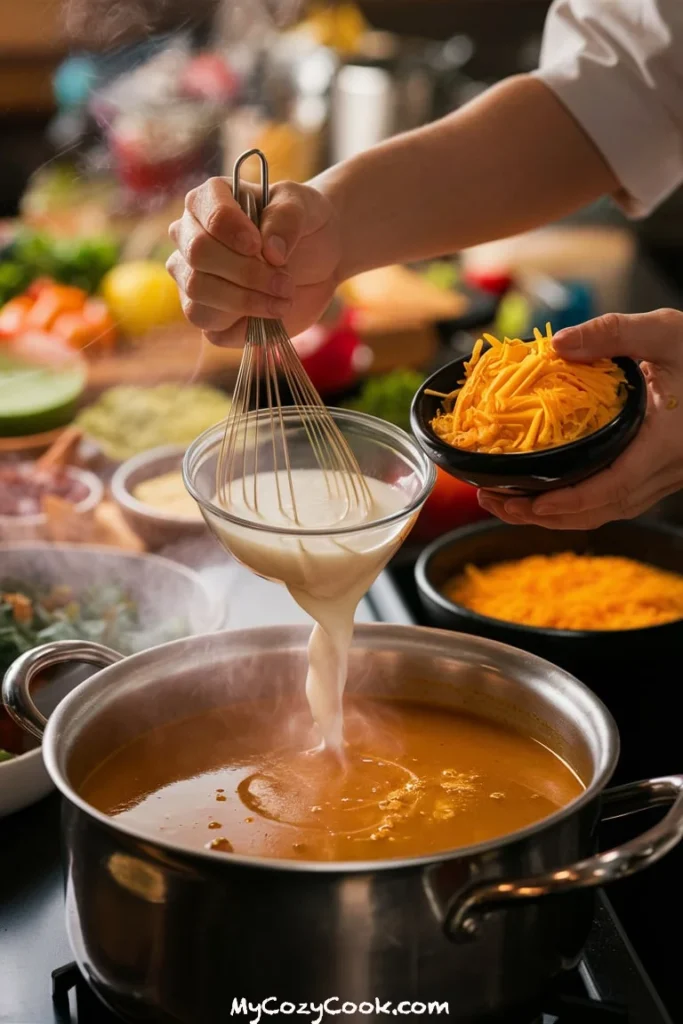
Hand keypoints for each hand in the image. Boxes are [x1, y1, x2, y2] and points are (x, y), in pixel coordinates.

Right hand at [167, 178, 340, 345]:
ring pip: (197, 299)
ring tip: (284, 297)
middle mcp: (190, 240)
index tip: (260, 245)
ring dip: (246, 302)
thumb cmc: (304, 222)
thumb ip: (286, 218)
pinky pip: (213, 331)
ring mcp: (195, 282)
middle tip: (285, 280)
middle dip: (246, 272)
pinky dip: (247, 327)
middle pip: (197, 256)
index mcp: (206, 202)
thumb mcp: (303, 205)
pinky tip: (274, 313)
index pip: (203, 211)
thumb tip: (270, 251)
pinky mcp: (212, 318)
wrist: (321, 257)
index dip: (231, 230)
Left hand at [478, 309, 682, 528]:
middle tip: (496, 503)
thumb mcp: (666, 332)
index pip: (614, 487)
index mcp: (666, 444)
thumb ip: (612, 333)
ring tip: (507, 503)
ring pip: (606, 511)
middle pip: (600, 510)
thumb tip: (556, 344)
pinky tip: (544, 493)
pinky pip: (613, 500)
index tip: (530, 502)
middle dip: (545, 515)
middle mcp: (666, 470)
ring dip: (555, 515)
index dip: (570, 501)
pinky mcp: (657, 475)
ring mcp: (663, 477)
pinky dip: (576, 504)